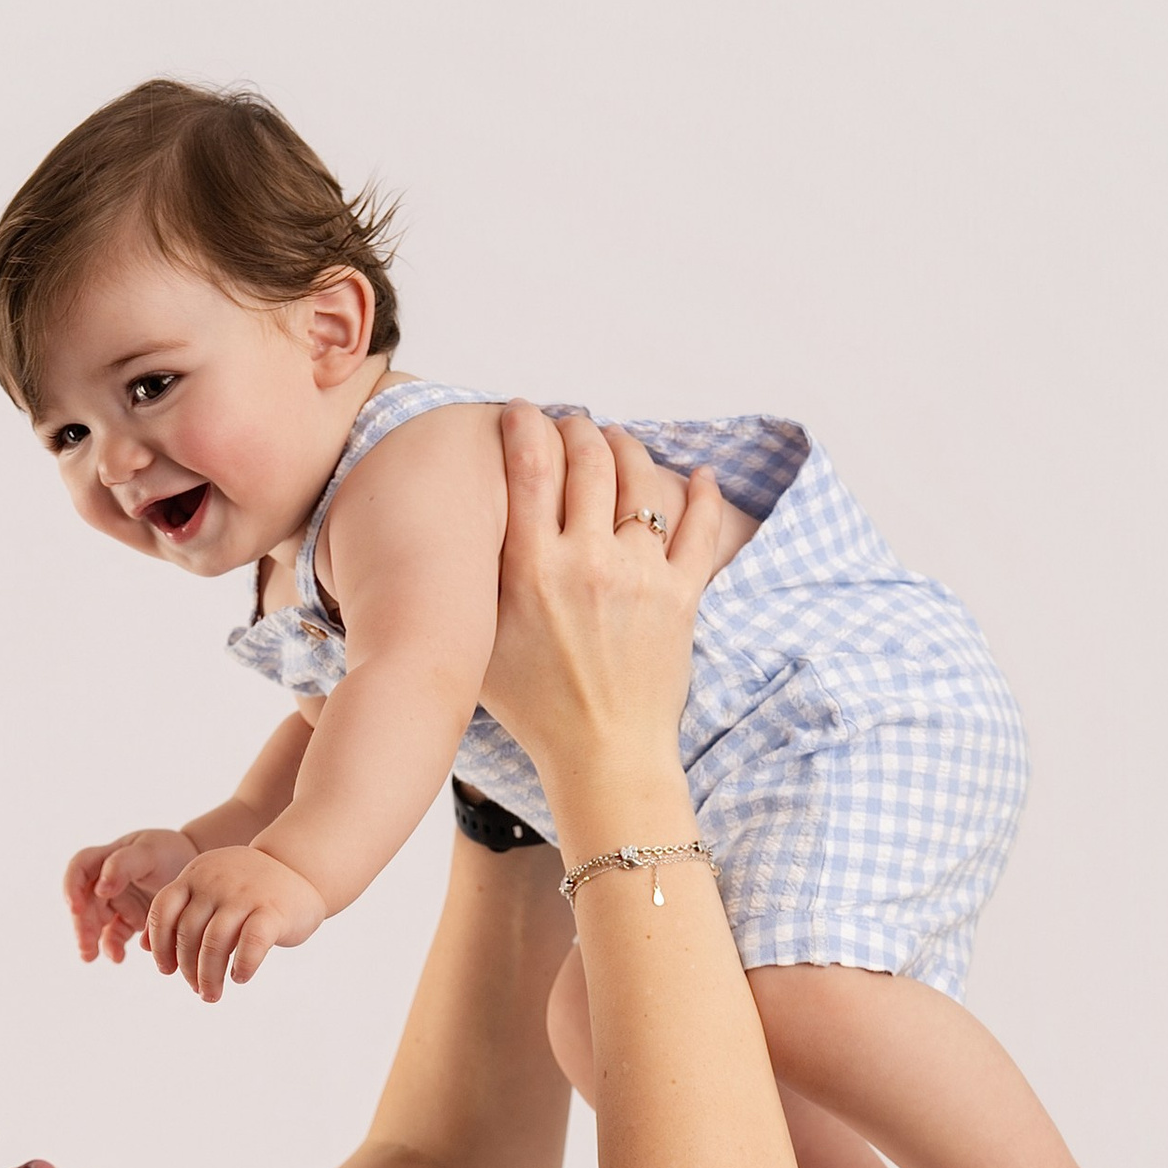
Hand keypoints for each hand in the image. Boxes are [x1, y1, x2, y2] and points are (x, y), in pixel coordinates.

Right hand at [65, 826, 197, 964]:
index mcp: (108, 856)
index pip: (80, 868)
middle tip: (86, 944)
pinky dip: (112, 947)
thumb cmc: (171, 853)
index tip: (76, 908)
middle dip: (82, 923)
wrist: (199, 873)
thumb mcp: (150, 852)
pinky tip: (117, 957)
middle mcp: (106, 880)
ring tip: (90, 955)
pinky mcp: (128, 919)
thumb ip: (123, 865)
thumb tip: (99, 889)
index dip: (72, 887)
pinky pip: (114, 935)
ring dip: (89, 939)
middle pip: (85, 901)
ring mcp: (117, 901)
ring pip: (95, 922)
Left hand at [146, 845, 326, 1000]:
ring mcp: (245, 894)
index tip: (167, 970)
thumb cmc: (248, 888)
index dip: (160, 944)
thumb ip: (179, 911)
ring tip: (212, 994)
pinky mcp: (273, 910)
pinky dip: (242, 966)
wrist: (300, 867)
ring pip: (215, 943)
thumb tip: (144, 946)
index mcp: (195, 875)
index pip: (163, 910)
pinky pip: (251, 944)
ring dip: (209, 976)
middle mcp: (216, 882)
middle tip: (196, 989)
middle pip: (188, 933)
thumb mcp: (208, 890)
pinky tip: (240, 977)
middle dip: (187, 968)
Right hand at [479, 409, 725, 816]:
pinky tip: (702, 476)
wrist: (603, 756)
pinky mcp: (682, 595)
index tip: (523, 412)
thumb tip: (462, 535)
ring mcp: (640, 575)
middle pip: (587, 460)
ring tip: (617, 442)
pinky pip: (701, 530)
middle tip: (572, 425)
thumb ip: (475, 585)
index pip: (528, 465)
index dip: (526, 424)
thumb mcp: (482, 644)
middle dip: (577, 429)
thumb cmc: (535, 709)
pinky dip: (705, 496)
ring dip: (627, 449)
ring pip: (641, 481)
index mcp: (530, 570)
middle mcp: (586, 561)